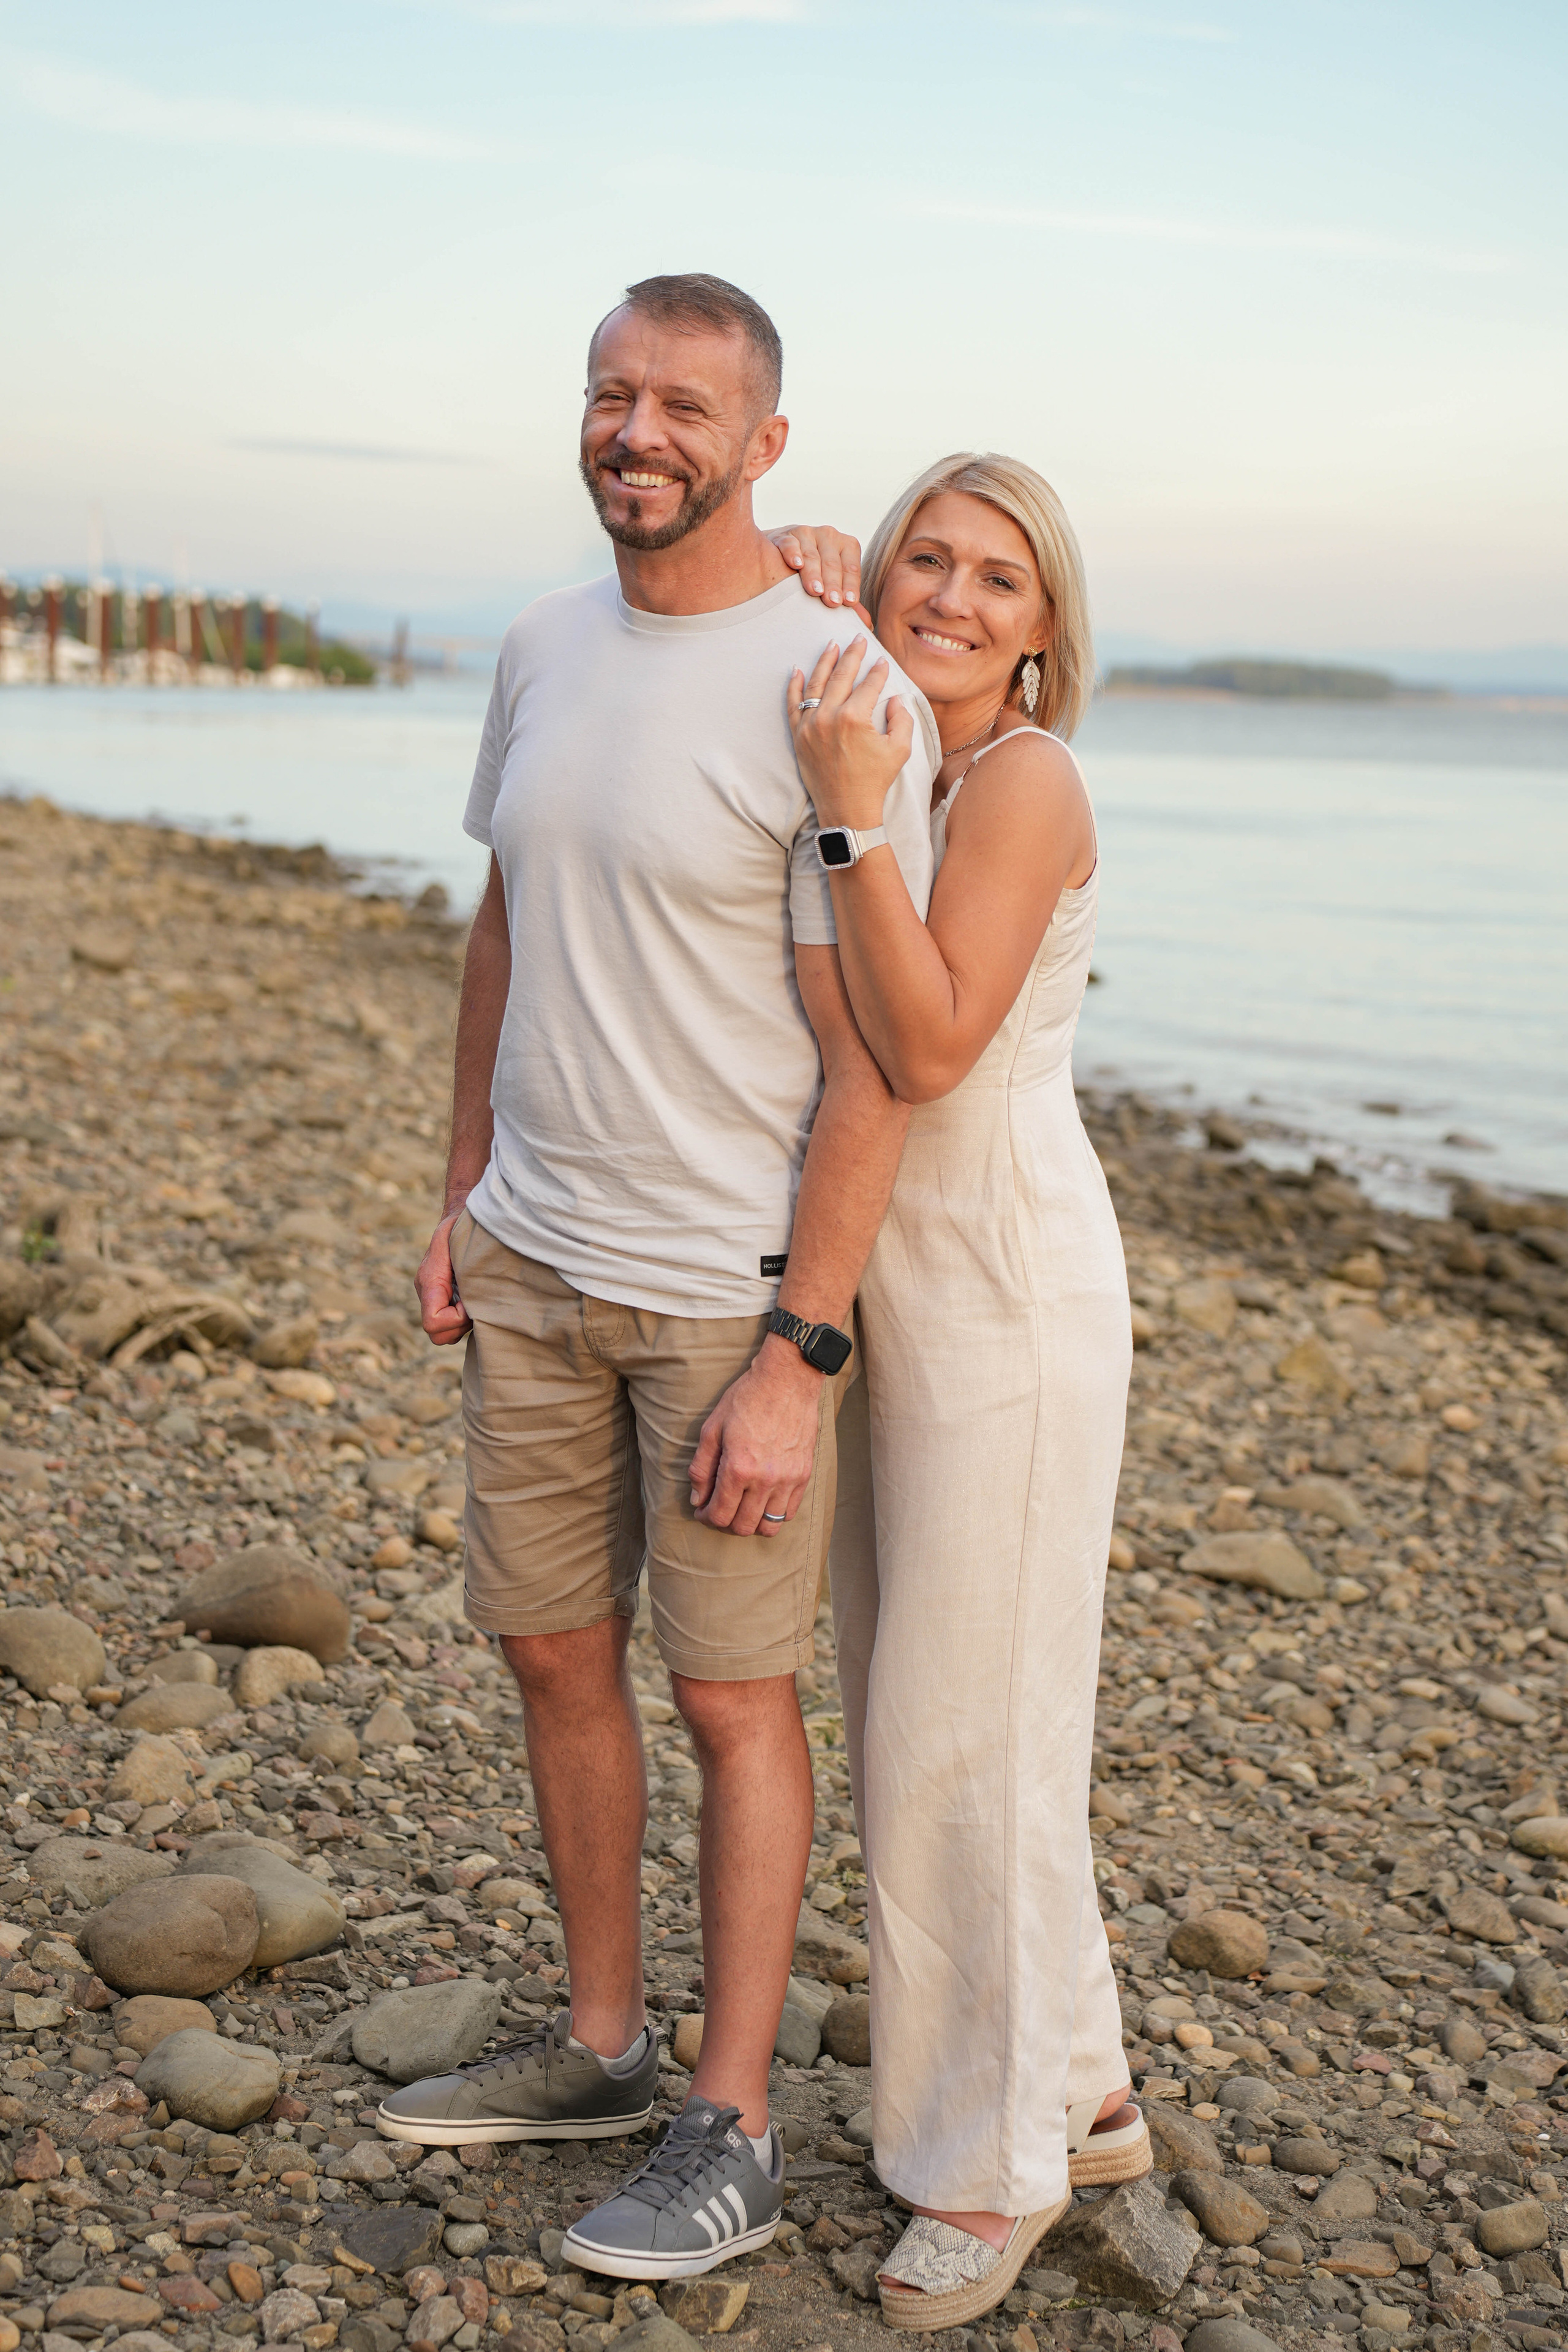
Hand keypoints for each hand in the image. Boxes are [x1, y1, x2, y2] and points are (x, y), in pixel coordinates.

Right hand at [416, 1206, 472, 1344]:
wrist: (460, 1216)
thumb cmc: (465, 1225)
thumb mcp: (463, 1237)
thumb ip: (464, 1263)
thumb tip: (474, 1291)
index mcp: (429, 1280)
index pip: (433, 1322)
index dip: (456, 1319)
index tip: (470, 1300)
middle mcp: (428, 1293)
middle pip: (438, 1335)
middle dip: (460, 1326)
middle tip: (477, 1303)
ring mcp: (435, 1297)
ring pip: (446, 1334)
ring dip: (464, 1324)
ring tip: (478, 1300)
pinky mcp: (444, 1299)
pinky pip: (451, 1324)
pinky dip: (465, 1320)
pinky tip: (476, 1300)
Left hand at [688, 1336, 822, 1537]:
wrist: (787, 1380)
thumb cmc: (746, 1399)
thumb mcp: (712, 1429)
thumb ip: (701, 1468)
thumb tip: (697, 1499)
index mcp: (738, 1468)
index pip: (720, 1514)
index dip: (706, 1518)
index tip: (702, 1511)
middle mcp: (765, 1479)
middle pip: (743, 1526)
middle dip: (725, 1523)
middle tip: (719, 1509)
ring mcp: (788, 1479)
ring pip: (769, 1526)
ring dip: (751, 1523)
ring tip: (742, 1508)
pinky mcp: (804, 1475)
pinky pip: (789, 1512)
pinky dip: (773, 1515)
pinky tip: (763, 1501)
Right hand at [770, 524, 872, 625]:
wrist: (781, 556)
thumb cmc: (815, 574)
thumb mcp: (833, 582)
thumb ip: (847, 600)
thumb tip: (866, 624)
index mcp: (847, 546)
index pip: (851, 568)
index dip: (850, 585)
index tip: (849, 603)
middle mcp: (829, 536)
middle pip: (832, 563)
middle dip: (833, 584)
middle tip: (833, 602)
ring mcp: (807, 534)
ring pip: (811, 556)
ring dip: (813, 574)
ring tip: (815, 591)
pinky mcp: (785, 537)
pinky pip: (790, 545)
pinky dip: (792, 554)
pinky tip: (795, 565)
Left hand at [788, 636, 914, 831]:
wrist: (847, 811)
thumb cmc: (875, 781)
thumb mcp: (899, 750)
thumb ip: (900, 719)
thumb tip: (894, 698)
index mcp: (855, 718)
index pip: (869, 684)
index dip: (878, 671)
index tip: (882, 661)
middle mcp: (829, 717)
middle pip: (841, 676)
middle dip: (851, 655)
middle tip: (857, 638)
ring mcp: (810, 726)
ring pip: (816, 685)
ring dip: (824, 662)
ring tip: (831, 645)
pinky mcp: (799, 737)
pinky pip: (793, 705)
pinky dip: (795, 687)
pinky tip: (798, 670)